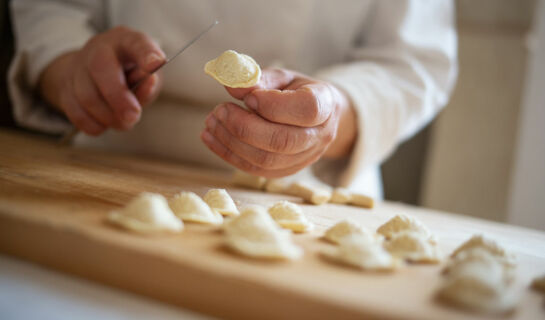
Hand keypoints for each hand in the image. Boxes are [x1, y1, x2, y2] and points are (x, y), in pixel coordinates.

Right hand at [39, 26, 165, 134]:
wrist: (95, 72)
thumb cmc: (130, 74)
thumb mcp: (146, 75)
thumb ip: (149, 83)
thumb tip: (148, 83)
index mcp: (126, 41)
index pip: (136, 42)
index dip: (146, 52)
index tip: (156, 62)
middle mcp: (99, 48)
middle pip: (100, 68)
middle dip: (118, 98)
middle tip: (133, 117)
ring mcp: (78, 66)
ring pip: (86, 96)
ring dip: (108, 117)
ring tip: (123, 123)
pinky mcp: (65, 87)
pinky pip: (75, 112)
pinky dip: (93, 125)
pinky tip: (104, 124)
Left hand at [201, 68, 356, 177]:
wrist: (315, 117)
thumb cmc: (297, 91)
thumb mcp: (282, 77)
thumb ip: (259, 79)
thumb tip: (231, 84)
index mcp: (325, 104)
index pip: (306, 109)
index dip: (273, 104)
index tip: (248, 96)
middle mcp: (320, 136)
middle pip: (282, 141)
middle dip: (244, 127)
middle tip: (219, 110)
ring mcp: (304, 158)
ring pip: (266, 160)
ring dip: (232, 142)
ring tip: (211, 122)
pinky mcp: (286, 171)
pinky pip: (256, 169)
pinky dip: (229, 154)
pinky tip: (211, 137)